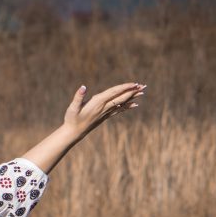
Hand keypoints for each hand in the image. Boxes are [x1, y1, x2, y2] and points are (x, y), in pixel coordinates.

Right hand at [21, 81, 144, 172]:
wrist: (73, 133)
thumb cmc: (71, 119)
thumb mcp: (72, 107)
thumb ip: (78, 96)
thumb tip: (83, 87)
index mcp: (97, 102)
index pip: (114, 92)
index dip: (125, 87)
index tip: (135, 84)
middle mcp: (104, 107)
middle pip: (121, 98)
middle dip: (132, 91)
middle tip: (144, 86)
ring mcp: (105, 112)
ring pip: (121, 103)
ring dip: (132, 97)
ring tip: (142, 92)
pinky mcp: (105, 116)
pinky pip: (119, 110)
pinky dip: (127, 106)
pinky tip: (134, 105)